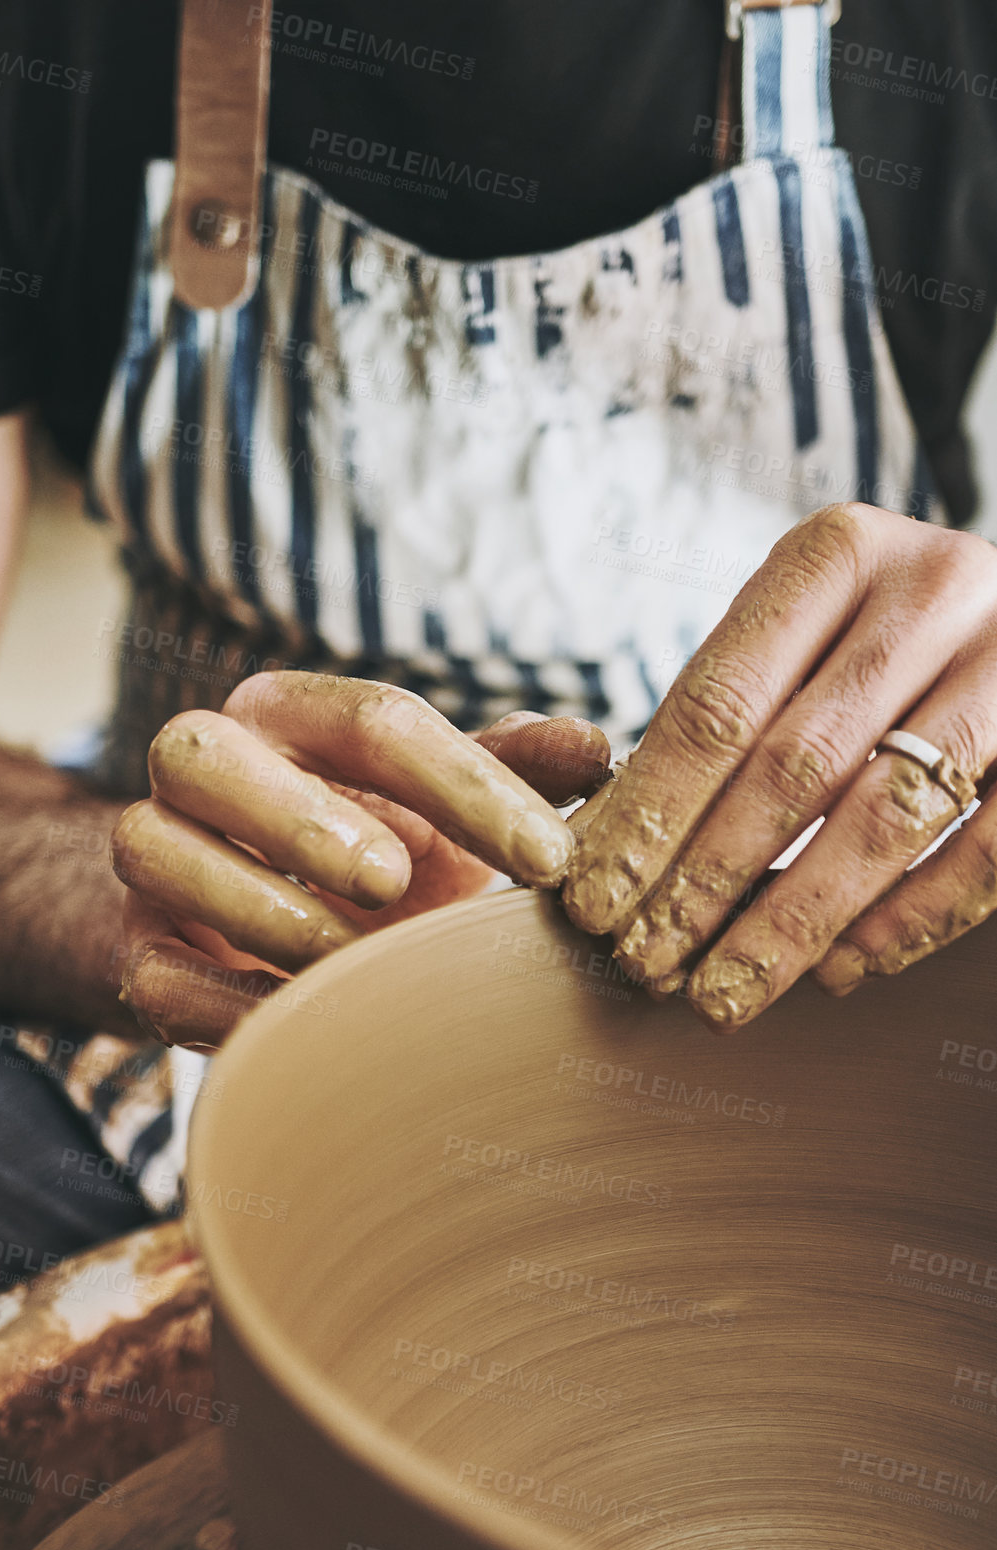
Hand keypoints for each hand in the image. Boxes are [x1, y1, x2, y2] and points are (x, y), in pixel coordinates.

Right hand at [112, 672, 608, 1047]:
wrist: (246, 923)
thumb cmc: (369, 850)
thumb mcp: (440, 810)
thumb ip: (507, 775)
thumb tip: (594, 746)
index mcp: (289, 715)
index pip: (371, 719)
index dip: (467, 786)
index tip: (551, 861)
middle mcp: (204, 765)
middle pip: (208, 753)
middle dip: (303, 817)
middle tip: (394, 882)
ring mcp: (152, 854)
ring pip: (152, 848)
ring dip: (260, 907)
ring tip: (347, 960)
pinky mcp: (133, 949)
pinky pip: (149, 969)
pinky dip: (219, 1001)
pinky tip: (294, 1022)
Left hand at [562, 504, 996, 1029]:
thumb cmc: (887, 637)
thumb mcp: (807, 633)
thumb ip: (725, 714)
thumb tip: (609, 849)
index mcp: (837, 553)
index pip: (718, 703)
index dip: (650, 813)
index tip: (594, 901)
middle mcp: (932, 588)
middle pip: (794, 765)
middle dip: (706, 880)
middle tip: (647, 962)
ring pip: (884, 817)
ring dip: (792, 921)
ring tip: (724, 992)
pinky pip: (985, 853)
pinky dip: (905, 923)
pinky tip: (837, 970)